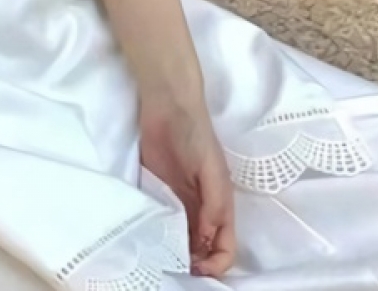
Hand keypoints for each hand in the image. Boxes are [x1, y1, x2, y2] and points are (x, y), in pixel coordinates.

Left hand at [139, 94, 235, 278]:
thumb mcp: (211, 170)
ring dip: (178, 253)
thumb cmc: (195, 135)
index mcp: (221, 205)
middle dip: (197, 265)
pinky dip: (162, 235)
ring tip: (164, 260)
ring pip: (184, 239)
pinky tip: (152, 241)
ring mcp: (181, 200)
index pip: (226, 246)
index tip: (198, 270)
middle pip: (205, 249)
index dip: (216, 264)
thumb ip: (212, 205)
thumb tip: (206, 241)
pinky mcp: (160, 190)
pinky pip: (164, 220)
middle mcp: (202, 208)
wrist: (168, 107)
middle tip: (177, 269)